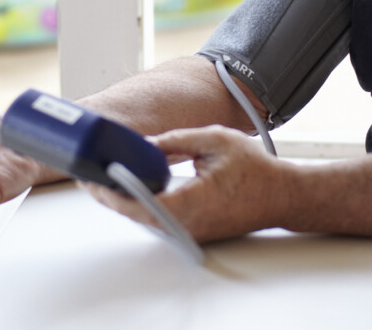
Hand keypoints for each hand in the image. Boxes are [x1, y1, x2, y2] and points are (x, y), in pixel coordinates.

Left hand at [85, 125, 292, 242]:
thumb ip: (176, 140)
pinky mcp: (194, 231)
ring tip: (105, 177)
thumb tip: (144, 143)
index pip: (139, 205)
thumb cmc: (256, 170)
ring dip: (125, 200)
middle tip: (89, 173)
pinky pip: (160, 221)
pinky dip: (143, 205)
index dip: (110, 194)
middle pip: (136, 215)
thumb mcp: (214, 140)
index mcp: (191, 204)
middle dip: (111, 195)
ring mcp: (191, 231)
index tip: (91, 179)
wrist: (283, 196)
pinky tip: (132, 187)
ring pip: (147, 220)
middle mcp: (188, 224)